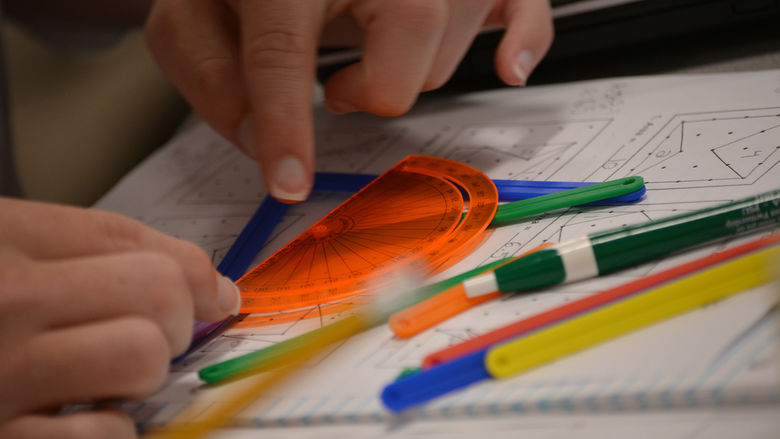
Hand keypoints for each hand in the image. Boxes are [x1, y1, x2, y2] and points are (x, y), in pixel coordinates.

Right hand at [0, 198, 240, 437]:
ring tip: (107, 377)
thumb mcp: (5, 253)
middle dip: (173, 321)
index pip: (133, 239)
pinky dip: (110, 429)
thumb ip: (91, 257)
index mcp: (5, 237)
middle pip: (160, 292)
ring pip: (145, 356)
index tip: (215, 295)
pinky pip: (107, 432)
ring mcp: (5, 371)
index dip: (193, 271)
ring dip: (142, 374)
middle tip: (149, 336)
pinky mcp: (3, 436)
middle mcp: (8, 298)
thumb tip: (216, 290)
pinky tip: (79, 416)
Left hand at [145, 0, 552, 201]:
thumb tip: (264, 147)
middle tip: (338, 88)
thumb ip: (213, 78)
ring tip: (373, 41)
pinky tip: (508, 68)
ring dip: (407, 68)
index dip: (286, 128)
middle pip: (407, 55)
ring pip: (448, 49)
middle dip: (373, 91)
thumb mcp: (196, 15)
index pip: (283, 54)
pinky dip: (525, 41)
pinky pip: (527, 9)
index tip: (289, 183)